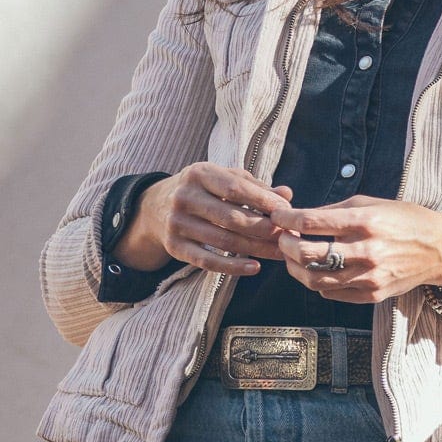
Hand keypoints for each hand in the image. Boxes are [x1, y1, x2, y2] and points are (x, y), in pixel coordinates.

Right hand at [114, 162, 295, 276]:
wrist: (155, 207)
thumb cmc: (203, 190)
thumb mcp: (223, 179)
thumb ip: (255, 187)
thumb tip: (286, 195)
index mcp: (199, 173)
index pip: (235, 188)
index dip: (263, 201)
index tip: (286, 212)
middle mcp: (184, 197)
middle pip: (231, 217)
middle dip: (263, 229)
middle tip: (286, 236)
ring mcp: (176, 223)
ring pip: (223, 240)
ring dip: (255, 249)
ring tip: (279, 253)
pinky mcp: (173, 246)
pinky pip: (207, 261)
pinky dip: (232, 266)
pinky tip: (254, 267)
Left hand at [270, 195, 441, 303]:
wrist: (439, 249)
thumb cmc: (405, 220)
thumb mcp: (372, 203)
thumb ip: (335, 210)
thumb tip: (300, 217)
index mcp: (365, 221)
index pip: (312, 222)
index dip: (287, 219)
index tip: (278, 217)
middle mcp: (366, 251)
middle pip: (307, 254)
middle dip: (286, 245)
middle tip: (283, 238)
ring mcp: (369, 277)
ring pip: (314, 279)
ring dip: (295, 267)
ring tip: (294, 257)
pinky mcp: (371, 295)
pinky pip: (331, 293)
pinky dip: (317, 281)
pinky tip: (318, 269)